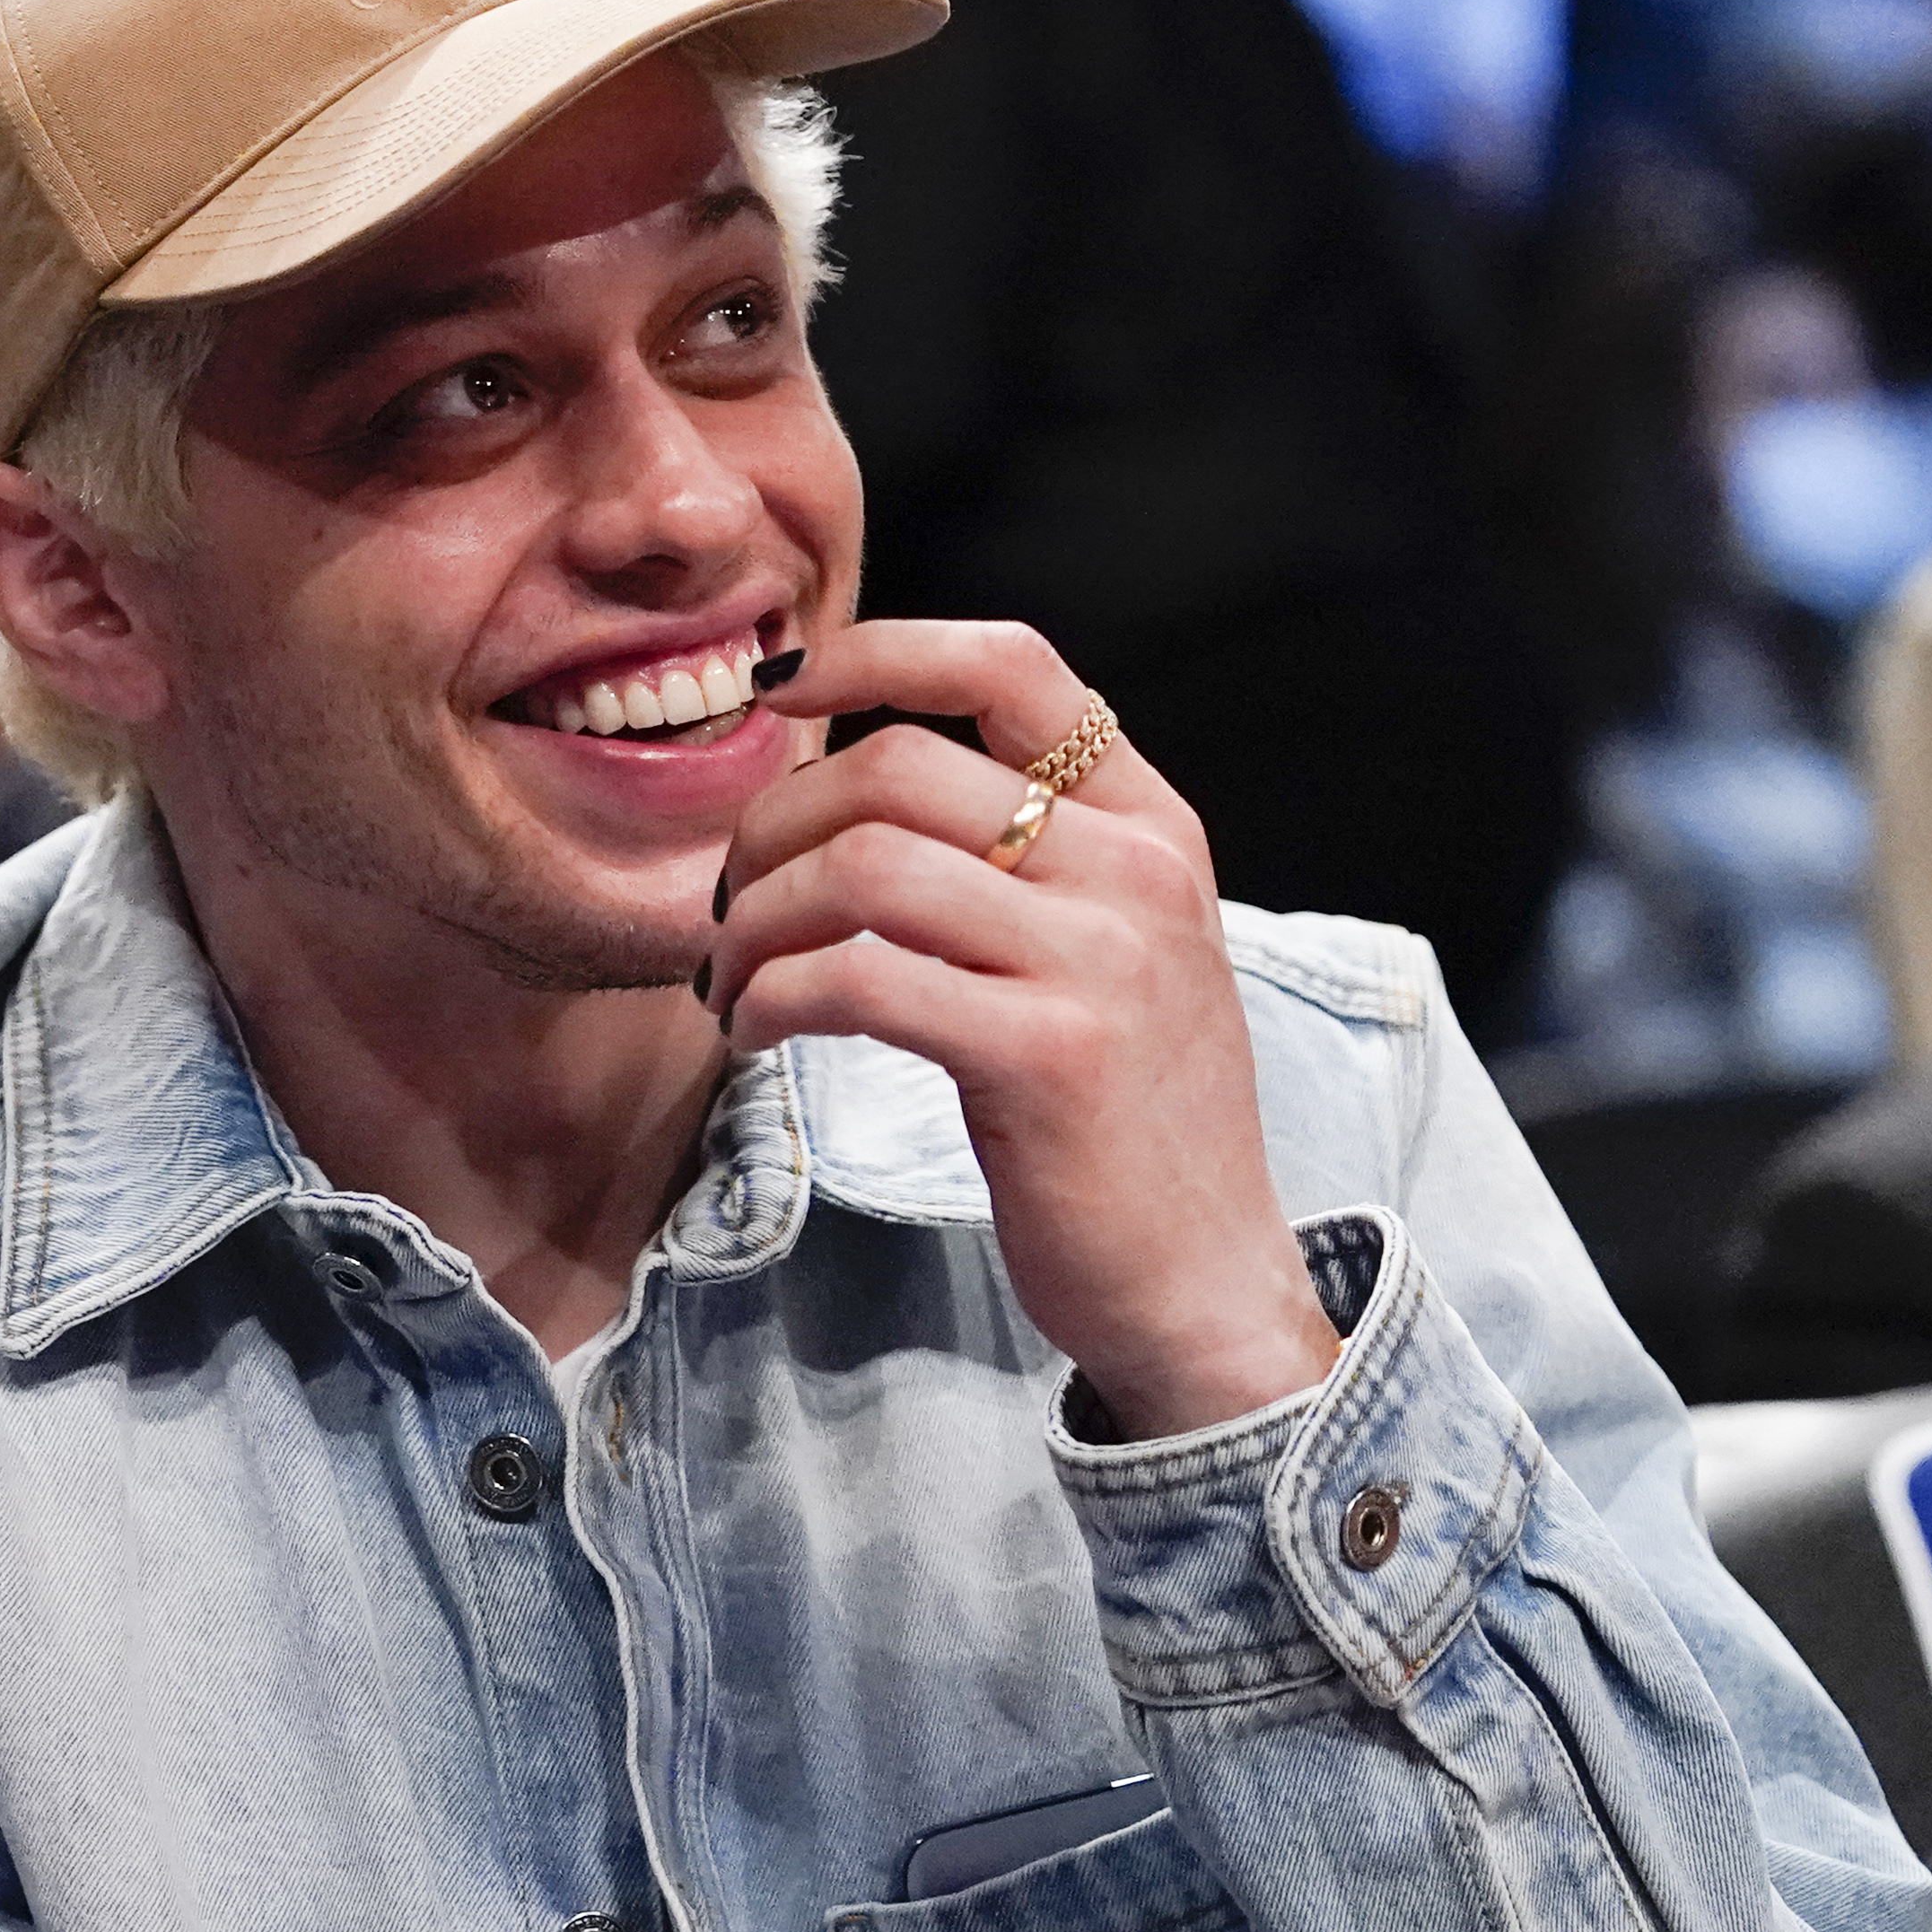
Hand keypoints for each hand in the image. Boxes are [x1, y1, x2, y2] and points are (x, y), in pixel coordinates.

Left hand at [716, 620, 1340, 1437]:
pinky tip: (757, 1034)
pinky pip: (858, 981)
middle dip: (770, 827)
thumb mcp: (1111, 952)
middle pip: (894, 768)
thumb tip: (855, 790)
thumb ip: (1024, 859)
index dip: (874, 654)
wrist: (1203, 1278)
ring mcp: (1099, 959)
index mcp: (1151, 823)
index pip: (1010, 664)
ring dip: (755, 921)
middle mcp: (1136, 869)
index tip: (776, 689)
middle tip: (728, 906)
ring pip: (861, 868)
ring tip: (733, 982)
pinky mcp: (1046, 1054)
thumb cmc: (1123, 1120)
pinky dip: (773, 999)